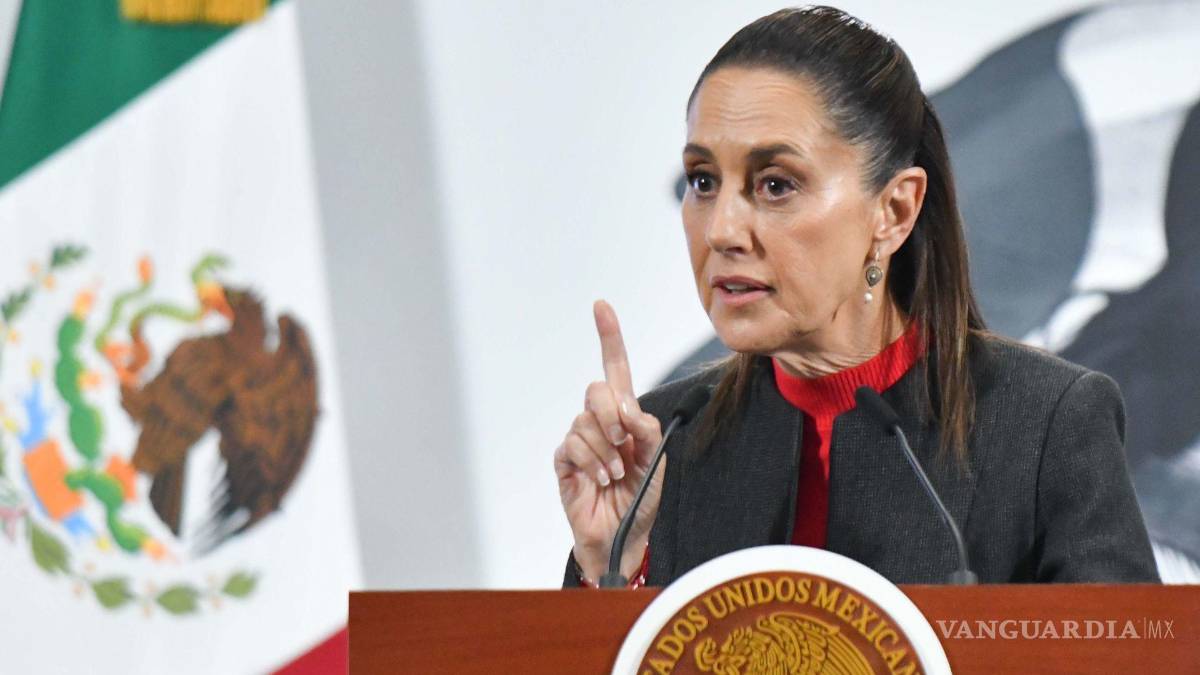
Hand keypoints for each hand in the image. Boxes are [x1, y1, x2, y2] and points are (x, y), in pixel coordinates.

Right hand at [554, 300, 663, 581]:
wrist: (623, 537)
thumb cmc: (639, 498)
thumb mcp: (656, 462)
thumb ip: (648, 432)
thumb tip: (629, 409)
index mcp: (624, 416)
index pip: (615, 368)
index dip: (609, 337)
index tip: (601, 306)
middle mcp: (599, 422)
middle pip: (597, 390)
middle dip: (612, 414)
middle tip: (624, 443)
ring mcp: (579, 441)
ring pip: (585, 422)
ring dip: (606, 451)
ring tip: (616, 475)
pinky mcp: (564, 462)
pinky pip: (572, 446)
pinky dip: (592, 463)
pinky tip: (601, 479)